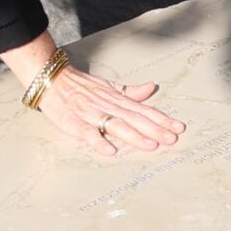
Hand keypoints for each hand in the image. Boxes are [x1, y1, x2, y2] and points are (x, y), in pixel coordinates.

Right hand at [3, 35, 184, 160]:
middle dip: (155, 129)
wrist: (53, 80)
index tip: (178, 127)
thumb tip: (151, 87)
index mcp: (117, 100)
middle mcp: (108, 106)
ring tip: (151, 145)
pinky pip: (88, 133)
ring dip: (134, 136)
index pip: (144, 110)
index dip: (161, 119)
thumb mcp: (109, 86)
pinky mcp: (75, 122)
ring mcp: (92, 114)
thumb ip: (130, 91)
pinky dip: (98, 141)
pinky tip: (110, 151)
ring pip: (116, 125)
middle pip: (135, 119)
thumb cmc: (82, 86)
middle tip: (172, 139)